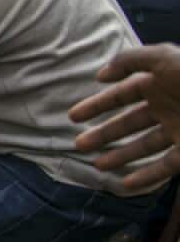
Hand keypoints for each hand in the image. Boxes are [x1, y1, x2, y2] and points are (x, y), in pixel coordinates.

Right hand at [71, 44, 179, 190]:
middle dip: (103, 133)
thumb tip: (101, 76)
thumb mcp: (164, 58)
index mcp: (160, 84)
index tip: (73, 116)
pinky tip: (126, 183)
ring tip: (96, 164)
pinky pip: (165, 167)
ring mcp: (179, 132)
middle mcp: (167, 108)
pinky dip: (146, 176)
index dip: (97, 104)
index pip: (122, 95)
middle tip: (78, 144)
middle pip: (129, 123)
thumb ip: (130, 61)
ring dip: (120, 156)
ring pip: (143, 146)